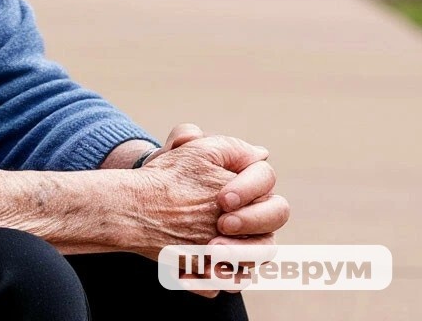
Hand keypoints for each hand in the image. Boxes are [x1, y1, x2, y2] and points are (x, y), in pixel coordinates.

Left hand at [136, 124, 289, 296]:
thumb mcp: (179, 153)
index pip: (266, 179)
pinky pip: (233, 280)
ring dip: (239, 256)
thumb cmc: (169, 173)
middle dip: (252, 222)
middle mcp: (256, 211)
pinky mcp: (229, 266)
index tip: (222, 199)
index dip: (249, 189)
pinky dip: (212, 280)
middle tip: (221, 225)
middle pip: (276, 216)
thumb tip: (254, 151)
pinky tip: (188, 276)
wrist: (144, 201)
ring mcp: (247, 241)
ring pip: (263, 254)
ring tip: (208, 255)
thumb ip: (208, 141)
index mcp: (248, 179)